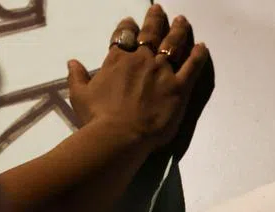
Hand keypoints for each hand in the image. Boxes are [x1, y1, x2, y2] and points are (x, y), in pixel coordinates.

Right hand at [67, 5, 210, 150]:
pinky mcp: (179, 88)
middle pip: (151, 33)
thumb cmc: (97, 118)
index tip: (131, 21)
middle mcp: (141, 60)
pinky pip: (192, 66)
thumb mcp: (80, 95)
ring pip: (173, 44)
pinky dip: (198, 55)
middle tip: (159, 9)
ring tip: (182, 21)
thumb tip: (72, 62)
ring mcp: (162, 72)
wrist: (120, 135)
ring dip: (178, 30)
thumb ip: (77, 77)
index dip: (128, 26)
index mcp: (118, 59)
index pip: (124, 35)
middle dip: (155, 19)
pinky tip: (203, 47)